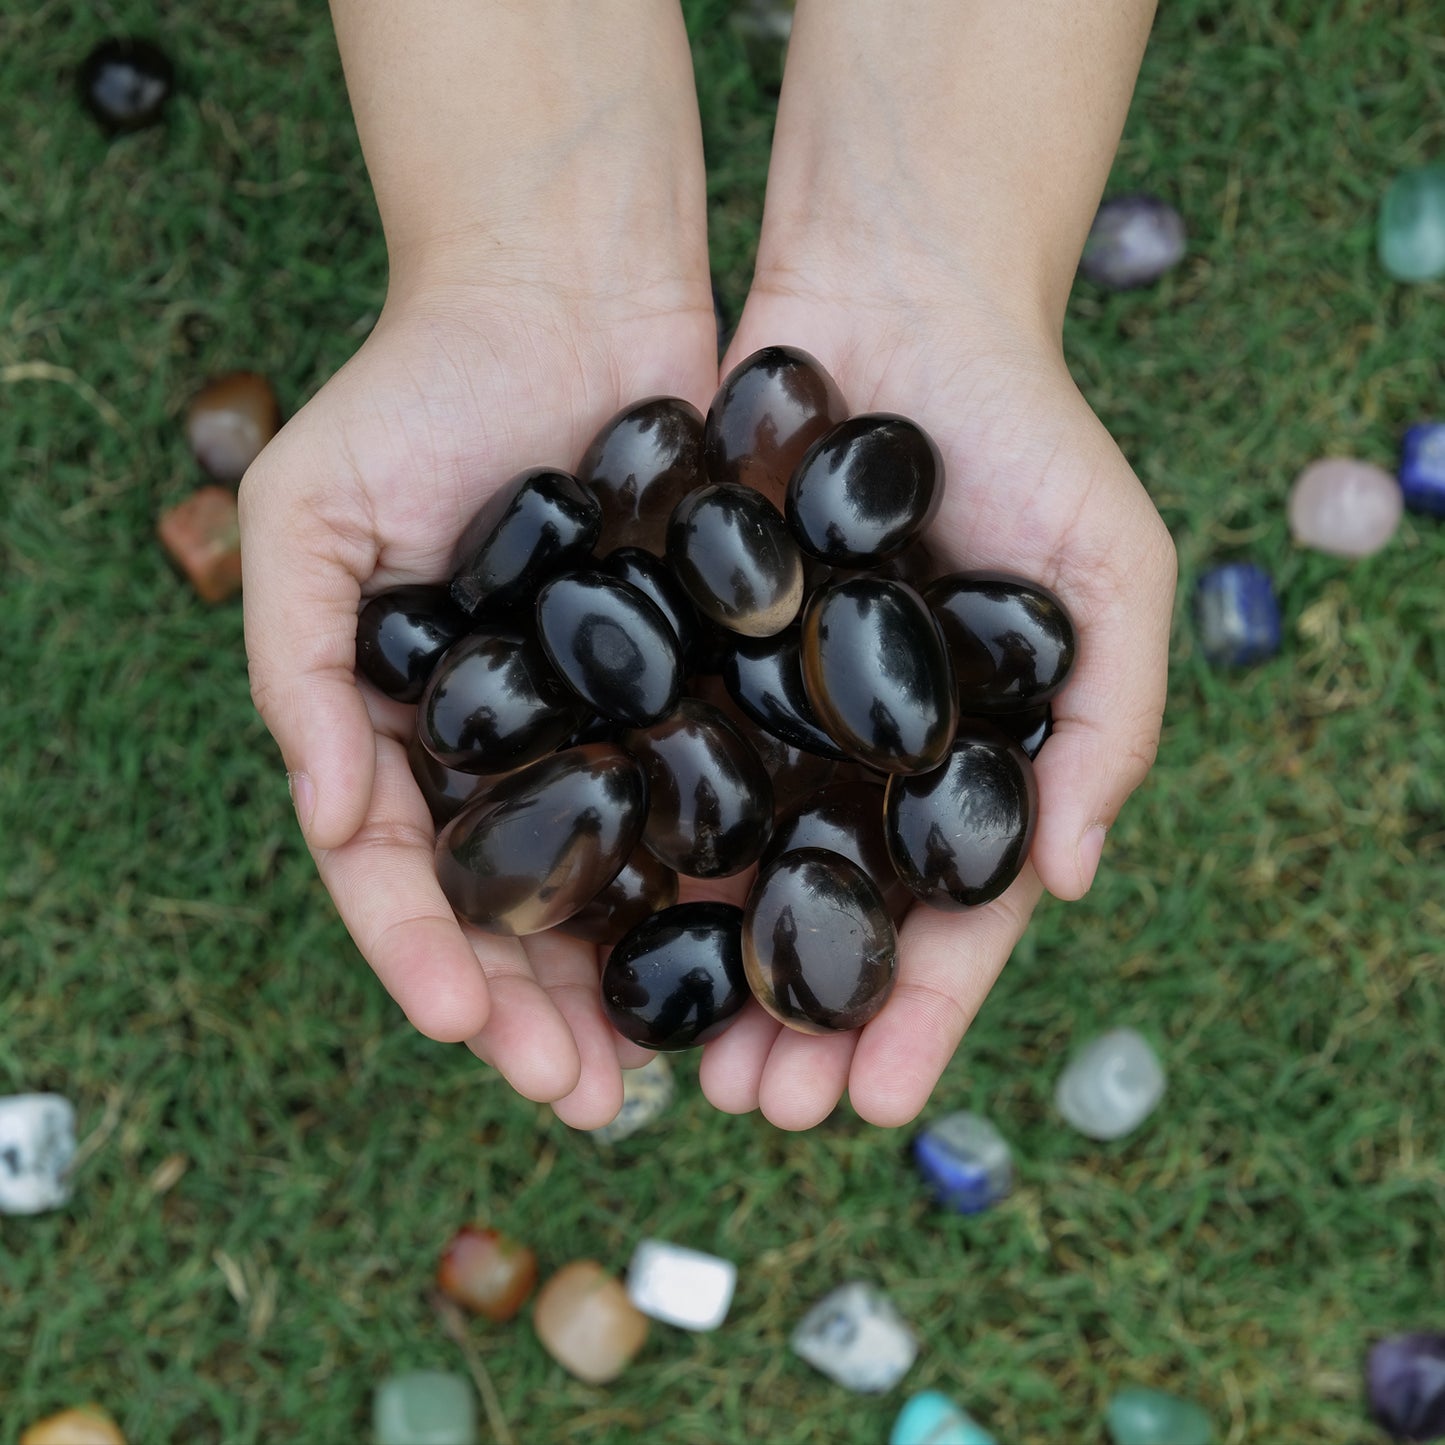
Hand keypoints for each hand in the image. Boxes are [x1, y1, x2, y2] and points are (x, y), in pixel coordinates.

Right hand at [240, 280, 717, 1127]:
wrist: (566, 287)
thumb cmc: (418, 391)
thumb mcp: (311, 516)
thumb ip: (298, 667)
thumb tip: (336, 817)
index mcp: (417, 735)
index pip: (411, 879)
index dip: (430, 962)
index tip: (469, 1032)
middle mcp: (520, 750)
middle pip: (527, 913)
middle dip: (548, 1012)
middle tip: (589, 1098)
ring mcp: (618, 723)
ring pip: (631, 883)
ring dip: (647, 981)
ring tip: (681, 1067)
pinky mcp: (710, 680)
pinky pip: (721, 793)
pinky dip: (733, 873)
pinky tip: (760, 942)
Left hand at [697, 275, 1175, 1130]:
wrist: (897, 288)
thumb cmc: (1028, 430)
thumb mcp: (1110, 574)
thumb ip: (1109, 726)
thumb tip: (1074, 883)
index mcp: (954, 764)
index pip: (941, 921)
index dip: (914, 1016)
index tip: (866, 1104)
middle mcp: (850, 751)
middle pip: (817, 915)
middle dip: (786, 1019)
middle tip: (745, 1105)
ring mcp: (759, 701)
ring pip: (720, 860)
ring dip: (692, 960)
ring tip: (655, 1051)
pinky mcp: (676, 639)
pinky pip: (645, 750)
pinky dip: (622, 831)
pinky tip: (587, 909)